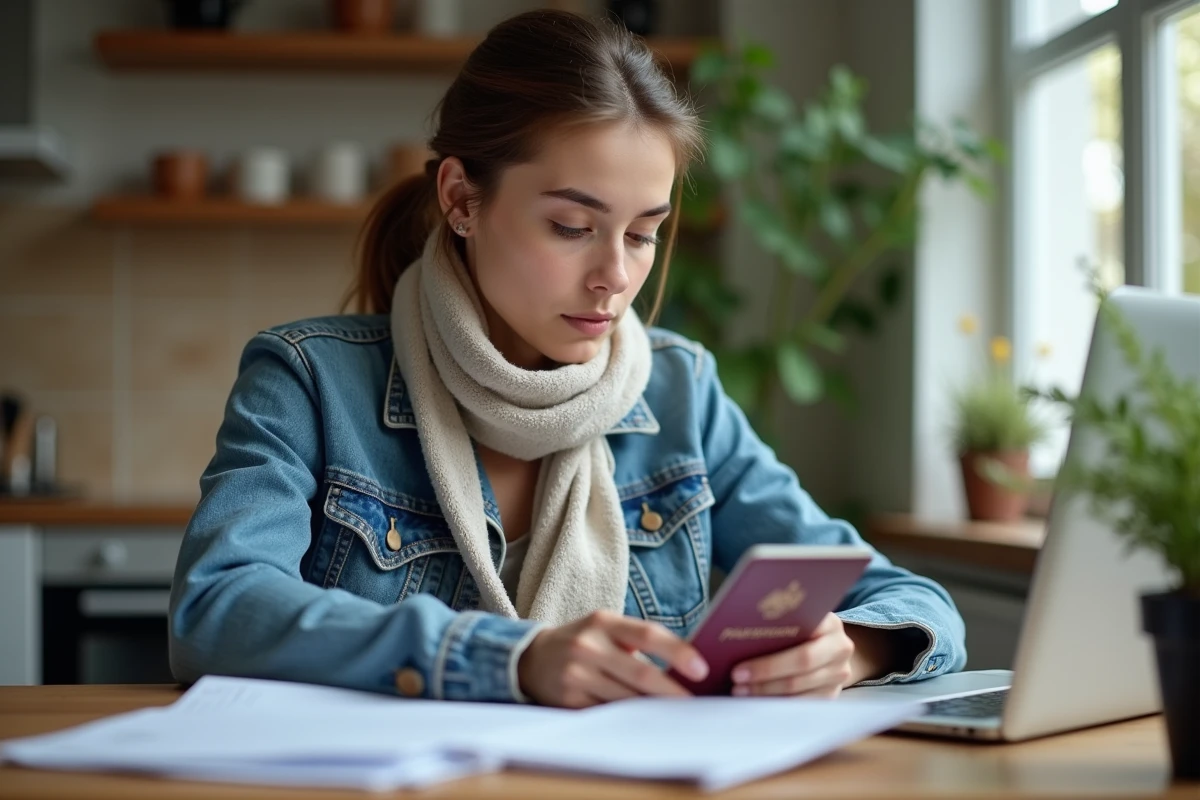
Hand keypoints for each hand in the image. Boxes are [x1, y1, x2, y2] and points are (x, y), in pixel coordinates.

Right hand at [517, 610, 708, 708]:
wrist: (532, 659)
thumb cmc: (583, 640)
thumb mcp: (605, 627)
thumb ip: (637, 640)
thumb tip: (685, 663)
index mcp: (603, 622)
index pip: (647, 634)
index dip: (677, 652)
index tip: (701, 670)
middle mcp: (588, 646)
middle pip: (640, 673)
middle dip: (672, 691)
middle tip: (695, 703)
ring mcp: (577, 674)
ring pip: (626, 699)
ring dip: (654, 709)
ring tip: (677, 714)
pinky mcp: (569, 700)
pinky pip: (608, 713)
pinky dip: (630, 719)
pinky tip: (646, 722)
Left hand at [729, 612, 854, 697]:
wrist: (830, 645)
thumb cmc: (800, 628)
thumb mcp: (794, 619)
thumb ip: (777, 624)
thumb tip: (733, 639)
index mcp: (829, 623)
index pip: (799, 640)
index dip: (768, 659)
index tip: (738, 668)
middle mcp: (840, 647)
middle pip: (801, 664)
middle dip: (764, 676)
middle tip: (736, 682)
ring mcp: (839, 673)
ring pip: (800, 688)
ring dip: (767, 693)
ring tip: (741, 693)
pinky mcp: (833, 693)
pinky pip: (804, 704)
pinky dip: (778, 704)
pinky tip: (758, 702)